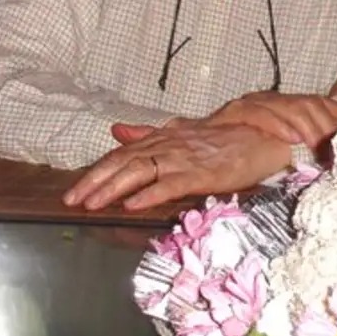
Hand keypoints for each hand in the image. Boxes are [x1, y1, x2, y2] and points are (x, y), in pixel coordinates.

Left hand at [63, 119, 292, 211]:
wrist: (264, 137)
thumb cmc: (228, 139)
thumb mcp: (183, 132)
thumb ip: (149, 133)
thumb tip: (117, 130)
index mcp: (164, 137)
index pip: (123, 154)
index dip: (98, 171)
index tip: (75, 189)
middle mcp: (170, 145)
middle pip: (125, 162)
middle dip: (96, 180)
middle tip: (72, 199)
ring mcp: (186, 158)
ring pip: (142, 171)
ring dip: (114, 187)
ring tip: (93, 204)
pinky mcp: (203, 172)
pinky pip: (172, 183)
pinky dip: (151, 193)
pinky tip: (134, 204)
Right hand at [203, 91, 336, 145]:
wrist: (194, 152)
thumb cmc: (239, 158)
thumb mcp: (280, 153)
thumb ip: (302, 149)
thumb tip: (331, 158)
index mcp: (286, 107)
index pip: (322, 103)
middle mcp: (272, 100)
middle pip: (310, 103)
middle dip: (326, 125)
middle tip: (335, 147)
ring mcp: (254, 103)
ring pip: (289, 105)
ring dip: (308, 126)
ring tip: (319, 144)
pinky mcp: (235, 111)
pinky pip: (260, 112)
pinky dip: (279, 124)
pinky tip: (292, 139)